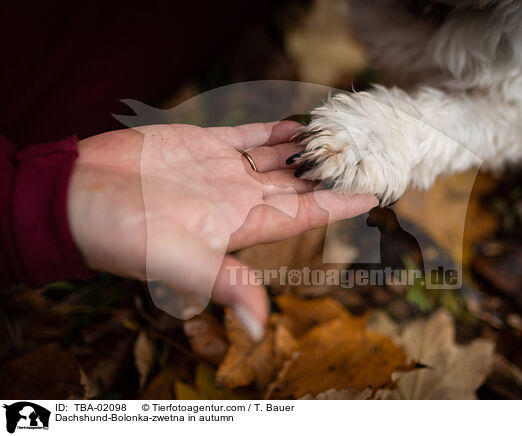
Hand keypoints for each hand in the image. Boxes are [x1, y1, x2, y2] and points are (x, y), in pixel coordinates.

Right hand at [67, 121, 377, 337]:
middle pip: (297, 185)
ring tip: (338, 136)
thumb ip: (224, 284)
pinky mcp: (201, 144)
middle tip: (363, 155)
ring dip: (306, 150)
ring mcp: (220, 170)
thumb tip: (259, 327)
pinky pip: (247, 135)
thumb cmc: (123, 234)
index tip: (372, 194)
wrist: (80, 197)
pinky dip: (273, 130)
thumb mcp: (178, 262)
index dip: (338, 204)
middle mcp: (237, 198)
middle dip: (329, 173)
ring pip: (277, 158)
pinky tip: (297, 124)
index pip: (303, 214)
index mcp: (240, 225)